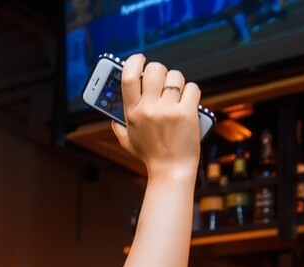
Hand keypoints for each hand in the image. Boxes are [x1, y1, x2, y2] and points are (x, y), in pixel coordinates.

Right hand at [110, 54, 200, 179]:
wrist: (171, 172)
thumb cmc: (151, 156)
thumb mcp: (129, 141)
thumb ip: (119, 127)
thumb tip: (112, 115)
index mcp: (132, 113)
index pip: (128, 76)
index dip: (134, 61)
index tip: (139, 58)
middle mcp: (148, 109)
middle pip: (154, 69)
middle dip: (160, 70)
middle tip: (163, 80)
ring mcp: (168, 111)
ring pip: (176, 76)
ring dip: (178, 82)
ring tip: (177, 95)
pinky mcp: (186, 114)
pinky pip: (192, 88)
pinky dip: (192, 93)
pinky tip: (189, 102)